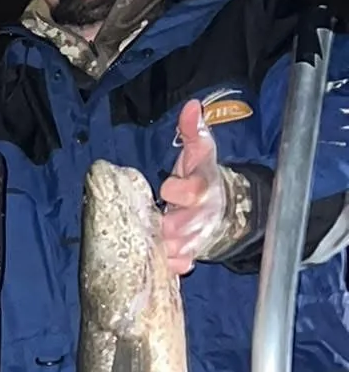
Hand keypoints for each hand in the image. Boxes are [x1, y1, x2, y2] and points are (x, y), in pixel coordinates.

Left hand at [160, 100, 225, 275]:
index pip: (190, 191)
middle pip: (179, 226)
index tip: (166, 188)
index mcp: (203, 187)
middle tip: (151, 220)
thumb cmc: (202, 177)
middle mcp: (202, 215)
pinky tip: (162, 260)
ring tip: (150, 240)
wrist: (222, 207)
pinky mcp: (192, 253)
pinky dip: (171, 264)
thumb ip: (193, 131)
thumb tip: (191, 106)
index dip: (175, 190)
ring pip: (177, 248)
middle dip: (163, 225)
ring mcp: (197, 237)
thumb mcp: (200, 152)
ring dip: (161, 246)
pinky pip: (180, 265)